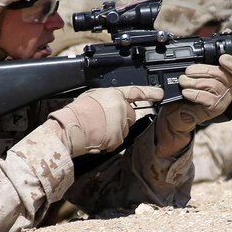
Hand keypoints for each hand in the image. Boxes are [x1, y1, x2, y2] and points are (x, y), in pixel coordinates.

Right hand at [47, 86, 162, 155]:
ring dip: (115, 128)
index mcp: (114, 95)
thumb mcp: (92, 95)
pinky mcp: (118, 137)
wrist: (72, 128)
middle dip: (121, 117)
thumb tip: (111, 103)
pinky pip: (118, 138)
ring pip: (124, 127)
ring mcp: (121, 124)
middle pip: (130, 114)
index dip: (149, 93)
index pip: (136, 92)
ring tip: (97, 127)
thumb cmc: (78, 111)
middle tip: (104, 119)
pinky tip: (98, 135)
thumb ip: (107, 98)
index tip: (159, 94)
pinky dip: (110, 139)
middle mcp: (121, 108)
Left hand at [155, 55, 231, 156]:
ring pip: (214, 85)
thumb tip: (198, 57)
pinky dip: (195, 94)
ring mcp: (224, 100)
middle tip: (187, 72)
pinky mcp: (217, 109)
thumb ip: (203, 67)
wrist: (179, 110)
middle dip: (202, 70)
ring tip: (183, 82)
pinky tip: (186, 92)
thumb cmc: (189, 91)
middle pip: (222, 74)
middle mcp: (229, 88)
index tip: (222, 58)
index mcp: (227, 77)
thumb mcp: (196, 76)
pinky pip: (208, 99)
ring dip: (195, 82)